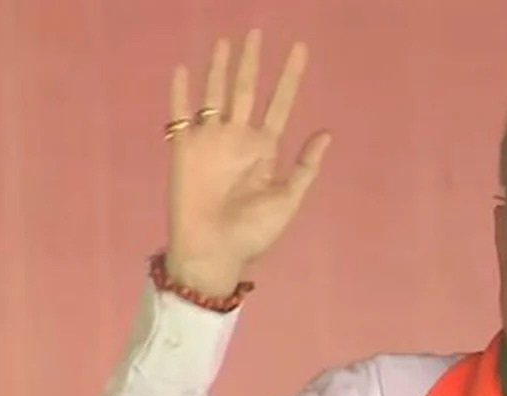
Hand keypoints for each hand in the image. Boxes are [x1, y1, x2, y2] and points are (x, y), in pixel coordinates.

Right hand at [164, 29, 330, 295]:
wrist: (215, 251)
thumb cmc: (254, 233)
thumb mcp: (288, 199)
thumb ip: (305, 166)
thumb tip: (326, 132)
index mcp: (265, 148)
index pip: (280, 103)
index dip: (290, 77)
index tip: (300, 49)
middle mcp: (238, 138)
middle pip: (246, 90)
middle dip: (253, 62)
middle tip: (258, 32)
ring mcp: (211, 140)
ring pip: (215, 94)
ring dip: (220, 69)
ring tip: (227, 42)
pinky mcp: (184, 149)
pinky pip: (179, 114)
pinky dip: (179, 92)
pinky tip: (183, 70)